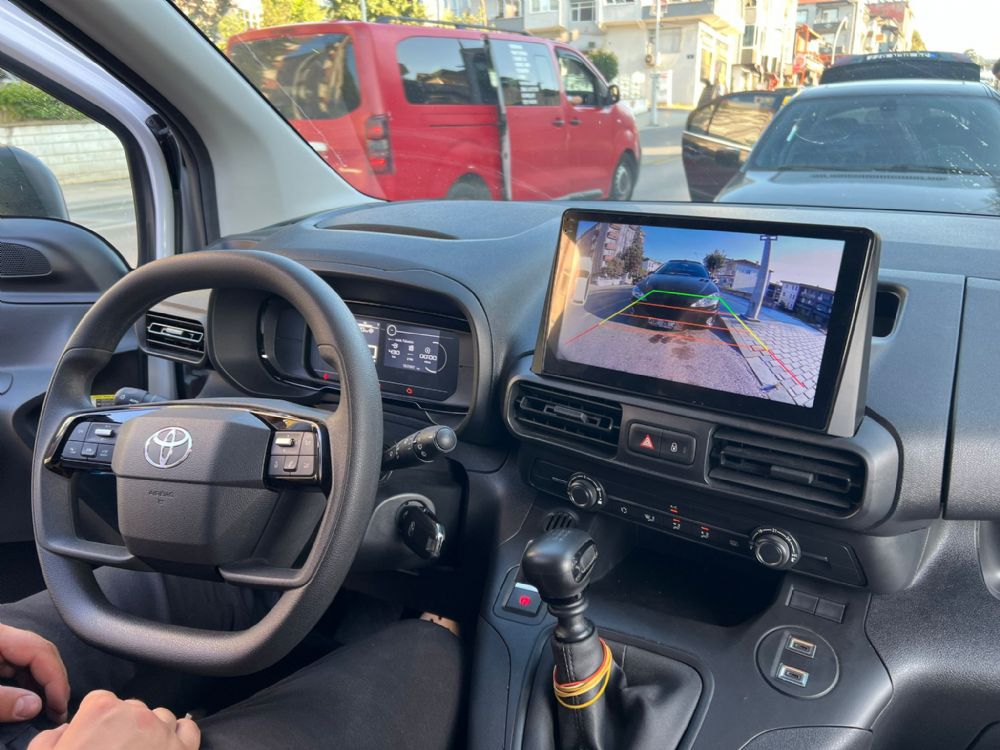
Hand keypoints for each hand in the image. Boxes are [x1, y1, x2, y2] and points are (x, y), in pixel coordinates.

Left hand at [0, 624, 69, 722]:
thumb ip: (1, 700)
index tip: (60, 705)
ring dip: (43, 683)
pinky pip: (17, 666)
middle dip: (54, 680)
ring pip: (30, 659)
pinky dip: (29, 683)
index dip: (56, 679)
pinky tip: (32, 698)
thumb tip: (35, 707)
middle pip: (39, 652)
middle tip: (59, 709)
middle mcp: (1, 638)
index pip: (40, 650)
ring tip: (50, 707)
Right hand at [28, 691, 200, 749]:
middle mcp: (136, 714)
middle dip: (122, 726)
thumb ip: (52, 737)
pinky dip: (178, 736)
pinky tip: (166, 747)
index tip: (91, 739)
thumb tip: (66, 731)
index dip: (93, 721)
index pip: (99, 701)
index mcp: (101, 711)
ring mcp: (163, 732)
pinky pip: (188, 730)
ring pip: (160, 717)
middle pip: (131, 708)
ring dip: (150, 731)